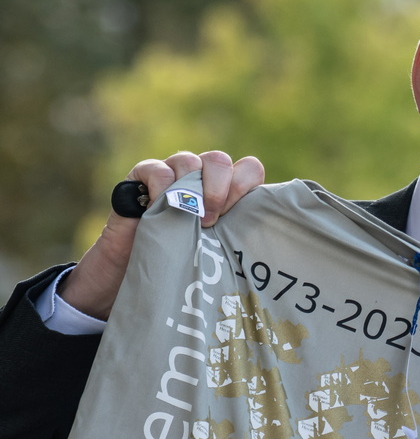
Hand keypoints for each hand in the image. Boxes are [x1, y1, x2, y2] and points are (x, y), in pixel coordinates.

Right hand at [60, 150, 264, 321]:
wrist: (131, 279)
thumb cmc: (180, 271)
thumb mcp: (214, 257)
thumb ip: (235, 241)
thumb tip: (270, 249)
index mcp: (225, 194)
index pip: (248, 169)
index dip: (245, 185)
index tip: (236, 215)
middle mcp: (200, 180)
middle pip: (219, 160)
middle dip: (220, 188)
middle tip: (212, 220)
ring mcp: (170, 176)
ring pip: (189, 159)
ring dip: (191, 189)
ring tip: (188, 219)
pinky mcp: (141, 179)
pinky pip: (157, 170)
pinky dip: (161, 187)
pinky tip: (159, 208)